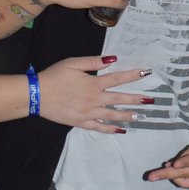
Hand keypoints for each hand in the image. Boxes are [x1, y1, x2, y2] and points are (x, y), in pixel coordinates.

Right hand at [39, 57, 153, 131]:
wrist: (37, 95)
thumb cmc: (54, 76)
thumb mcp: (73, 63)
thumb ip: (93, 62)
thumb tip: (113, 59)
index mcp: (93, 83)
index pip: (118, 78)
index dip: (133, 75)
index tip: (146, 73)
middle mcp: (94, 99)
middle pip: (120, 99)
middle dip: (137, 99)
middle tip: (151, 101)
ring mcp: (89, 113)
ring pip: (113, 115)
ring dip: (128, 115)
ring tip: (141, 116)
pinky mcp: (81, 122)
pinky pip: (99, 127)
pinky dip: (111, 129)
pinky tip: (121, 130)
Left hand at [145, 97, 188, 187]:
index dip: (186, 161)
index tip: (174, 164)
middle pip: (186, 173)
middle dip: (167, 174)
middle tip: (150, 177)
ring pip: (185, 179)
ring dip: (172, 173)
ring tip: (164, 165)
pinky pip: (188, 183)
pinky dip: (179, 178)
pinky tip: (174, 167)